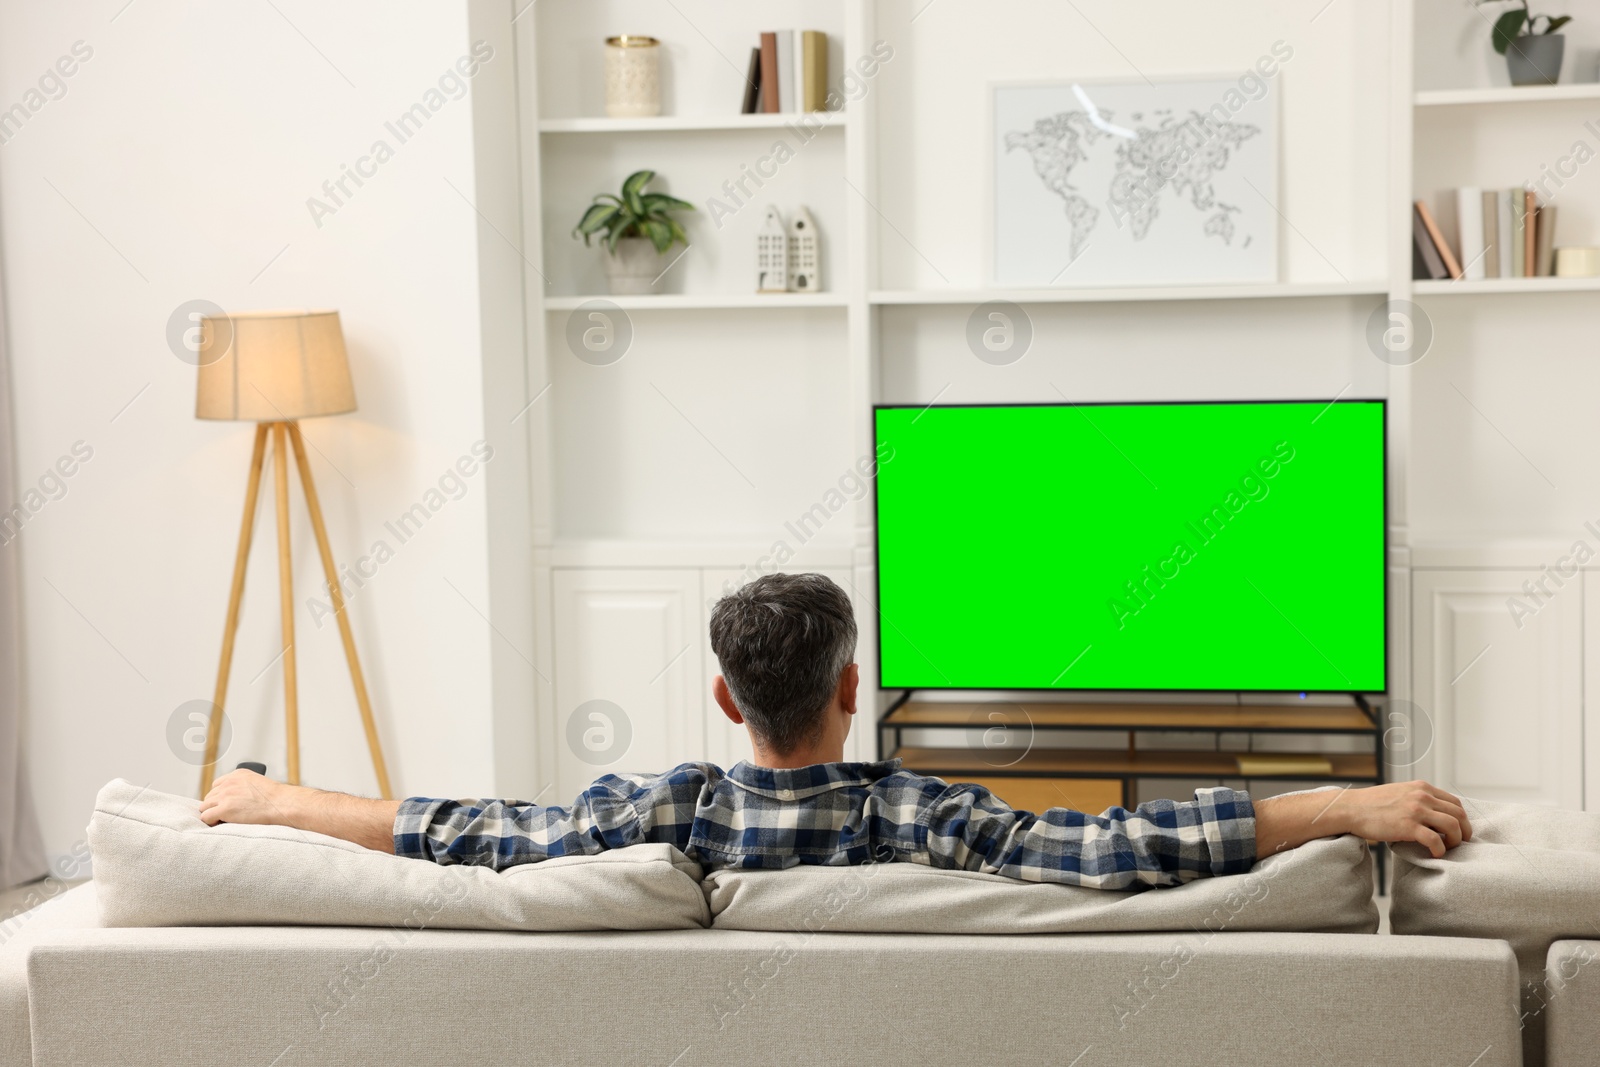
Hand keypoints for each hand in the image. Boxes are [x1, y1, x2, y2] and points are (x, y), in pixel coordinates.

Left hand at [199, 769, 299, 826]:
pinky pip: (206, 817)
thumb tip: (235, 801)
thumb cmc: (275, 799)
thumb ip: (243, 788)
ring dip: (212, 814)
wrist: (281, 804)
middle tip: (225, 815)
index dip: (220, 797)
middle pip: (209, 797)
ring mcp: (225, 795)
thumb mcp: (258, 784)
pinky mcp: (224, 809)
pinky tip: (219, 824)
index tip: (226, 805)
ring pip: (205, 807)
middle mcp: (229, 783)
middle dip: (215, 806)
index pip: (217, 785)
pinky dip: (210, 822)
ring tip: (223, 820)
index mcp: (237, 775)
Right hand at [1333, 780, 1472, 858]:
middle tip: (1460, 843)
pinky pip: (1435, 840)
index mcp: (1422, 787)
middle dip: (1465, 831)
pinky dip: (1440, 849)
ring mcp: (1416, 810)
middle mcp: (1422, 796)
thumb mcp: (1399, 793)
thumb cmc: (1371, 804)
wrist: (1350, 808)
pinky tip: (1434, 854)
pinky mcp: (1408, 826)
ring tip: (1448, 849)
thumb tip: (1432, 814)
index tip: (1459, 830)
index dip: (1462, 819)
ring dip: (1456, 841)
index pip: (1455, 802)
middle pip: (1459, 814)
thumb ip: (1417, 798)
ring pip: (1453, 826)